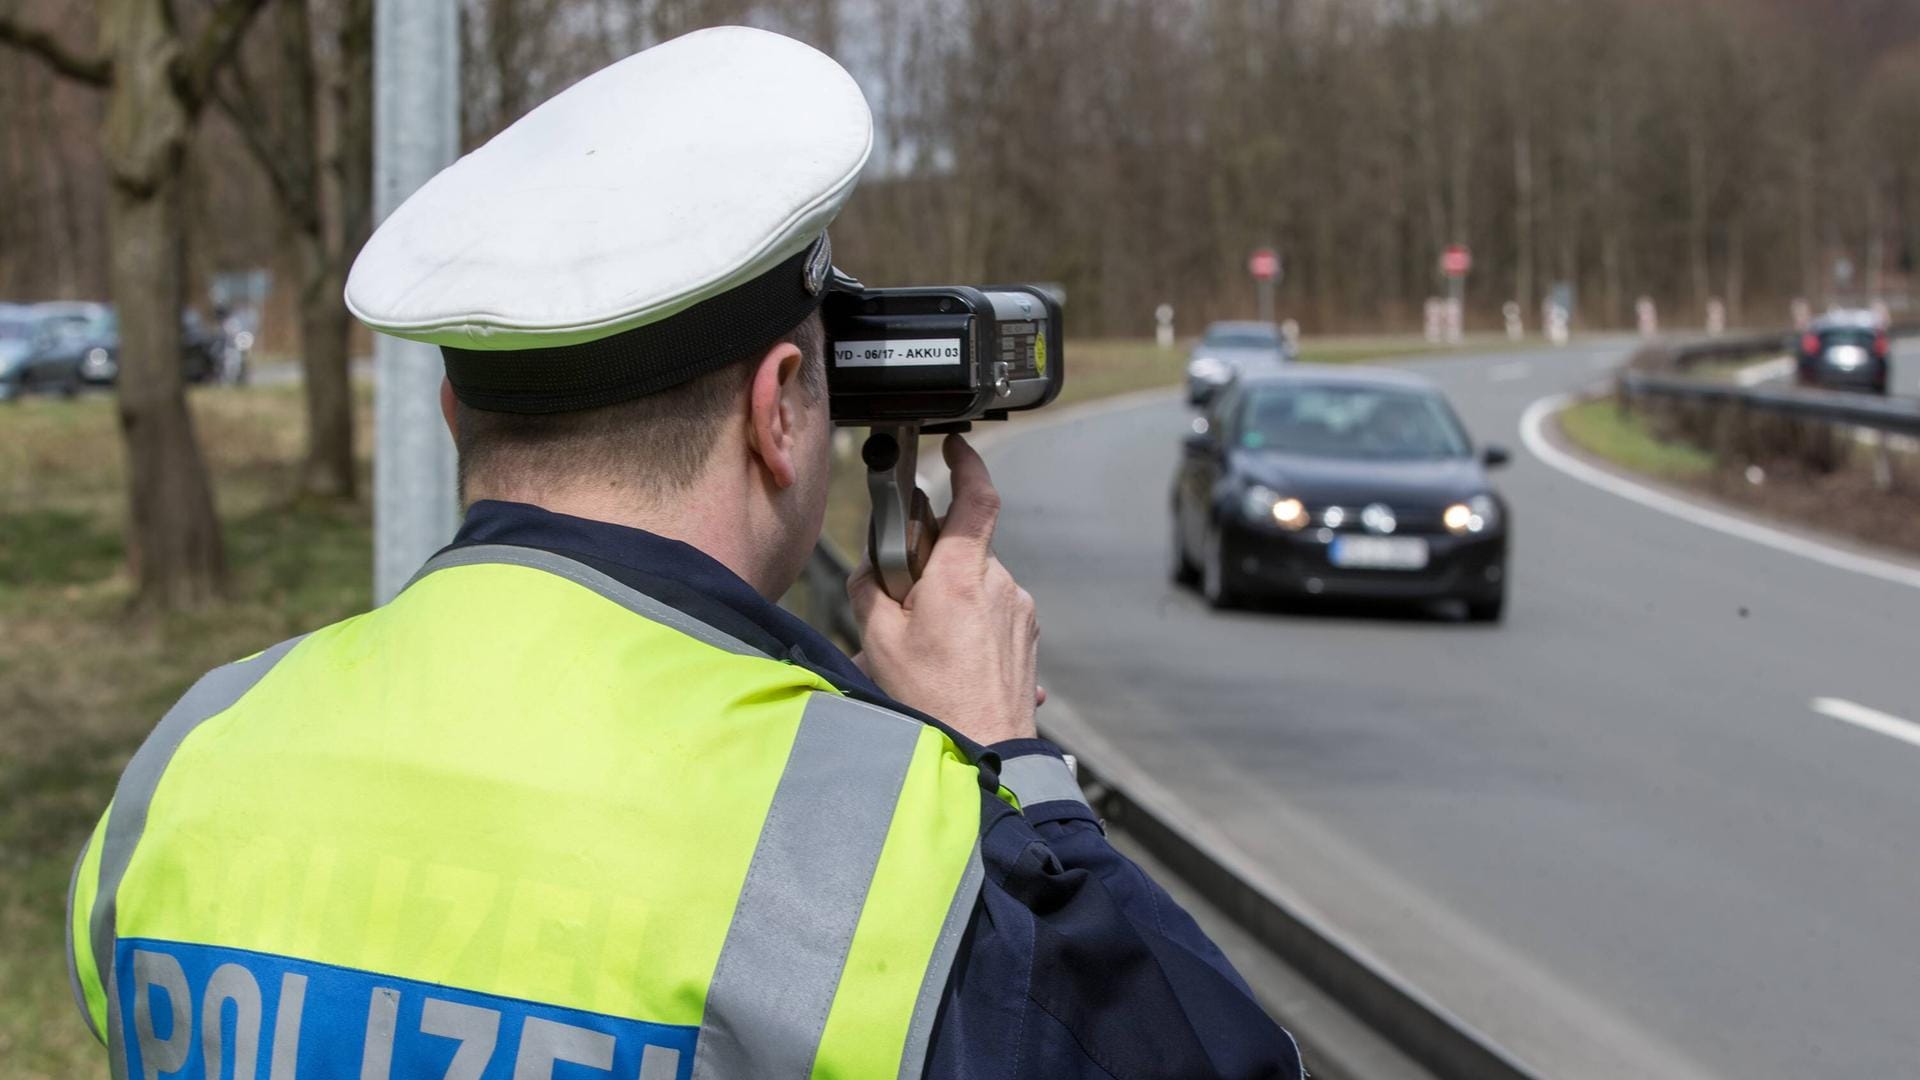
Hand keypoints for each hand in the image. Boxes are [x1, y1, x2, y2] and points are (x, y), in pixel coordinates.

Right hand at [848, 435, 1039, 745]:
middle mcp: (1000, 585)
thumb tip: (871, 569)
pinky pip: (992, 614)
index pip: (976, 497)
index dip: (967, 463)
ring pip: (976, 584)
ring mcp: (1019, 612)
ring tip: (927, 648)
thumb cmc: (933, 702)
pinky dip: (967, 626)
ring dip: (948, 601)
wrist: (985, 756)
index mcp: (963, 575)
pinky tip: (949, 663)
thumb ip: (870, 590)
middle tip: (903, 601)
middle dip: (930, 565)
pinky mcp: (1027, 637)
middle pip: (962, 549)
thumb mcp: (879, 641)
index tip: (956, 446)